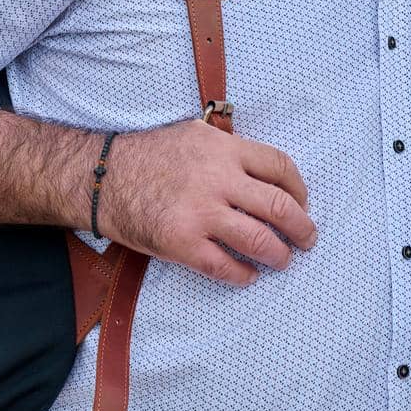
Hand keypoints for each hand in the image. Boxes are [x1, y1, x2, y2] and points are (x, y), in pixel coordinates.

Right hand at [99, 118, 316, 285]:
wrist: (102, 178)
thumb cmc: (150, 155)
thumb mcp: (196, 135)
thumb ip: (230, 150)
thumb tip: (265, 171)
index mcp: (225, 149)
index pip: (280, 167)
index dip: (299, 189)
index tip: (302, 202)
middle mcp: (219, 180)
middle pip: (279, 206)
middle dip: (302, 227)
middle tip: (308, 239)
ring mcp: (201, 214)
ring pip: (259, 240)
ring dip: (279, 254)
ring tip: (283, 259)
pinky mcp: (182, 244)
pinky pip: (224, 266)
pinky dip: (243, 274)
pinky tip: (248, 275)